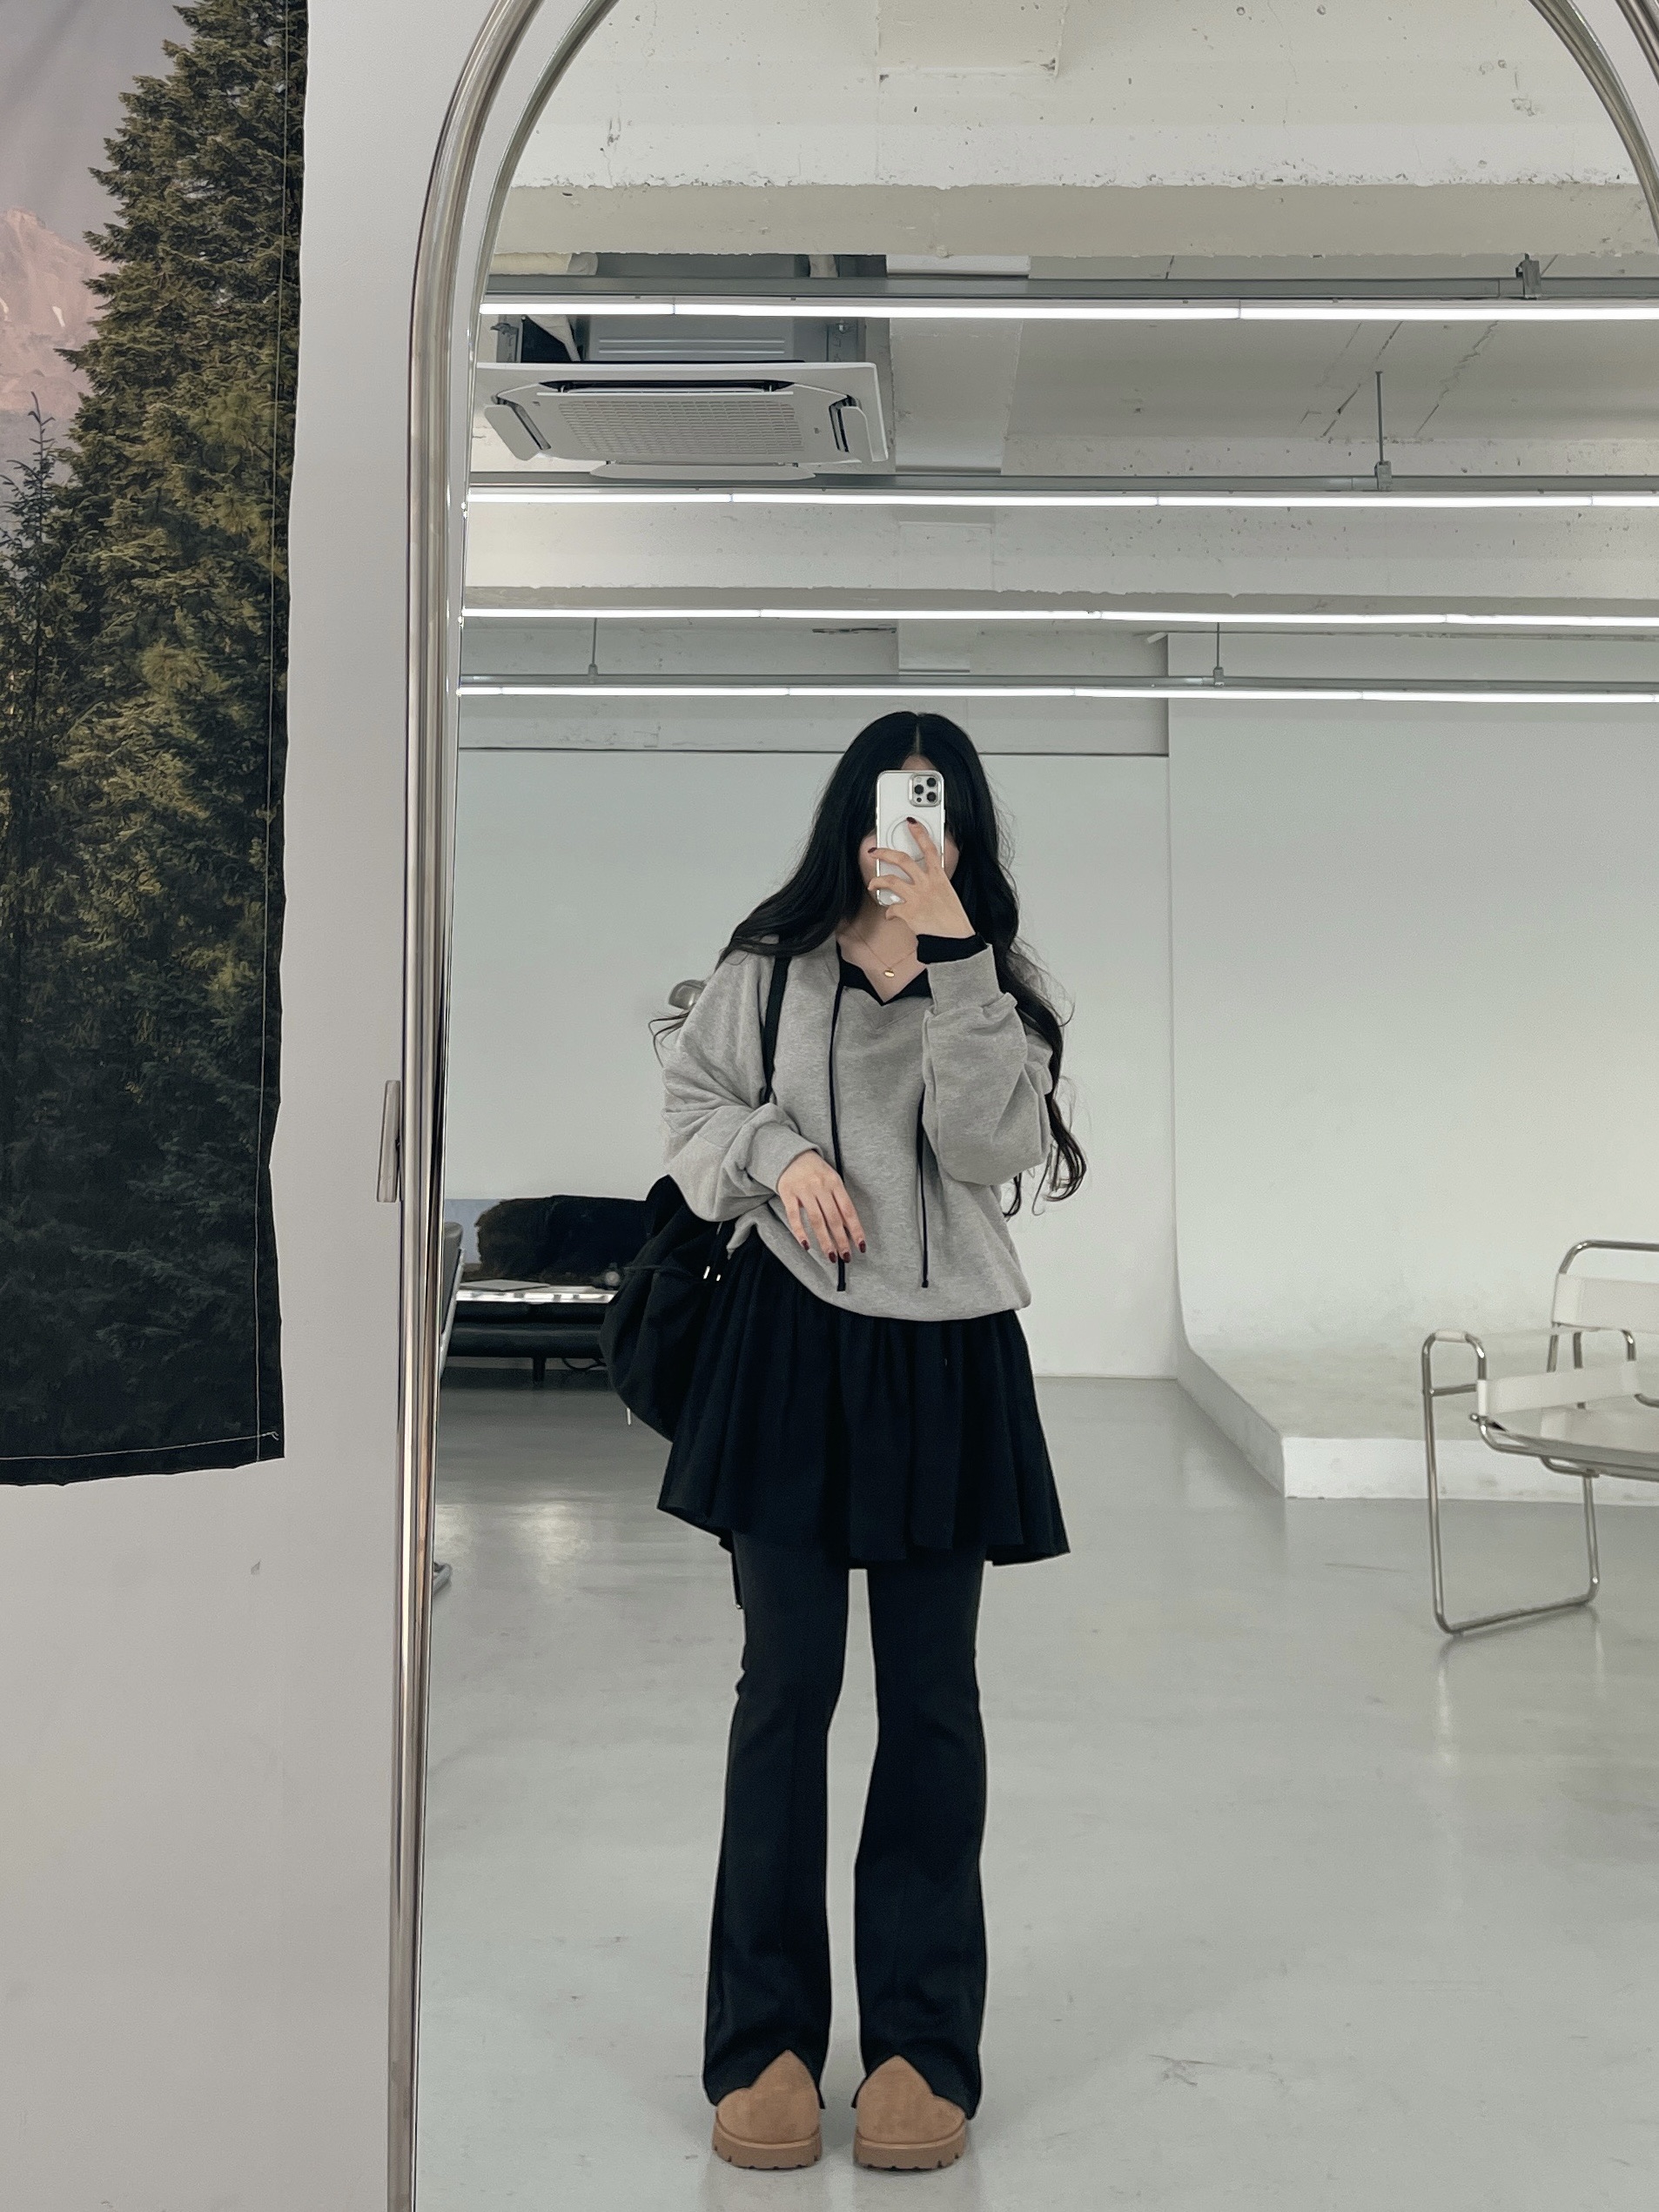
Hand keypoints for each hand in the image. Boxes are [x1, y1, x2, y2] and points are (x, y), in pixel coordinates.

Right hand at [776, 1151, 865, 1262]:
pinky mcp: (788, 1194)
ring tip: (830, 1255)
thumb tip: (850, 1228)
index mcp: (835, 1183)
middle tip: (846, 1256)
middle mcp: (820, 1186)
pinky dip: (800, 1232)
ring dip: (824, 1240)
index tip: (861, 1246)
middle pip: (833, 1218)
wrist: (792, 1155)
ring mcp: (804, 1190)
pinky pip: (794, 1216)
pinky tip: (806, 1245)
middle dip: (841, 1240)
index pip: (848, 1210)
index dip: (856, 1229)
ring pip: (816, 1220)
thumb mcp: (832, 1180)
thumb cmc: (816, 1171)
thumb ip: (839, 1201)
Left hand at [868, 820, 973, 938]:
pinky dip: (889, 912)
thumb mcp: (949, 895)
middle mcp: (927, 884)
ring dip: (877, 881)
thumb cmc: (954, 921)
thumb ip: (935, 885)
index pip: (930, 849)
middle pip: (903, 860)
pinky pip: (892, 908)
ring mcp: (917, 897)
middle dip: (885, 852)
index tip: (911, 823)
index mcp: (939, 878)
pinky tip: (890, 915)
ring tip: (872, 883)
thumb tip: (924, 885)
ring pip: (890, 880)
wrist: (955, 940)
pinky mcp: (908, 912)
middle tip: (875, 851)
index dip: (920, 834)